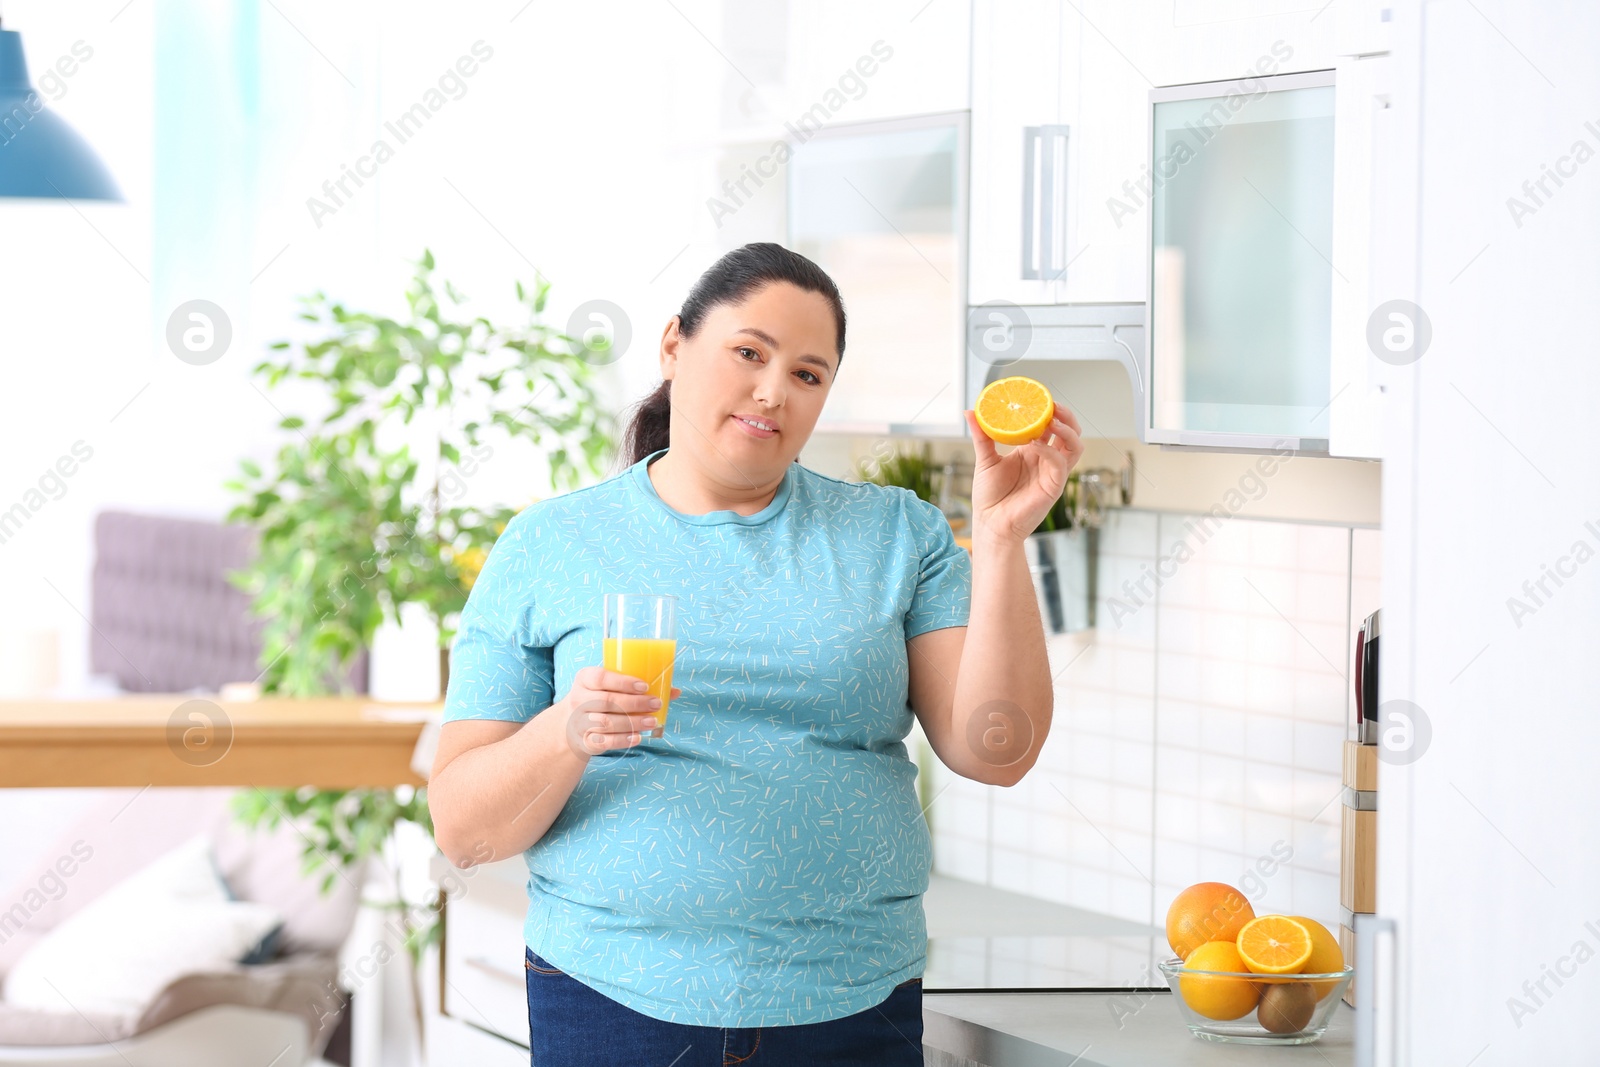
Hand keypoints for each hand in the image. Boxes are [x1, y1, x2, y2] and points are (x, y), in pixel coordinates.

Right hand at [561, 665, 680, 755]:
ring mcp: (580, 721)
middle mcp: (579, 698)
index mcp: (585, 678)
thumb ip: (638, 686)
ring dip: (632, 722)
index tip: (645, 686)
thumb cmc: (600, 697)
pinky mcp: (584, 740)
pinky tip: (638, 737)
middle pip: (607, 701)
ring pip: (606, 723)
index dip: (624, 682)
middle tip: (655, 704)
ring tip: (652, 721)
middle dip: (635, 703)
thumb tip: (674, 691)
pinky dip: (622, 740)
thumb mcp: (611, 685)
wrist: (573, 721)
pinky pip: (604, 741)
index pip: (601, 677)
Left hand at [962, 402, 1083, 544]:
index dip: (1050, 411)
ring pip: (1074, 446)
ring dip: (1067, 430)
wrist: (990, 524)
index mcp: (1033, 452)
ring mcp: (1052, 474)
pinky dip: (1050, 451)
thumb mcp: (985, 459)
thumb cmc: (990, 497)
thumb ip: (981, 435)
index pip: (1051, 426)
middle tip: (1052, 405)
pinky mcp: (1053, 487)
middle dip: (1066, 416)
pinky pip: (1059, 464)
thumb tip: (970, 411)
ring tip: (1051, 420)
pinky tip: (1035, 444)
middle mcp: (1046, 461)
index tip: (1039, 398)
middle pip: (1070, 433)